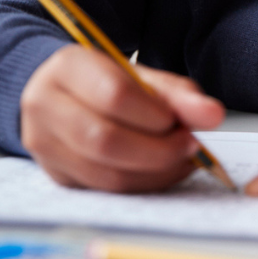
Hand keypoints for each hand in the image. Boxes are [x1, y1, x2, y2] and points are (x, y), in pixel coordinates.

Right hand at [20, 44, 225, 191]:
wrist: (64, 94)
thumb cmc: (107, 82)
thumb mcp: (143, 77)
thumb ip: (179, 95)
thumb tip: (212, 116)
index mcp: (67, 68)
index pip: (115, 96)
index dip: (155, 115)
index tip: (182, 122)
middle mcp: (45, 107)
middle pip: (105, 140)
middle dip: (158, 150)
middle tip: (190, 146)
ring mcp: (45, 146)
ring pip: (105, 173)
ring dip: (155, 172)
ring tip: (181, 159)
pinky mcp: (57, 176)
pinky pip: (105, 190)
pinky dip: (142, 184)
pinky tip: (162, 171)